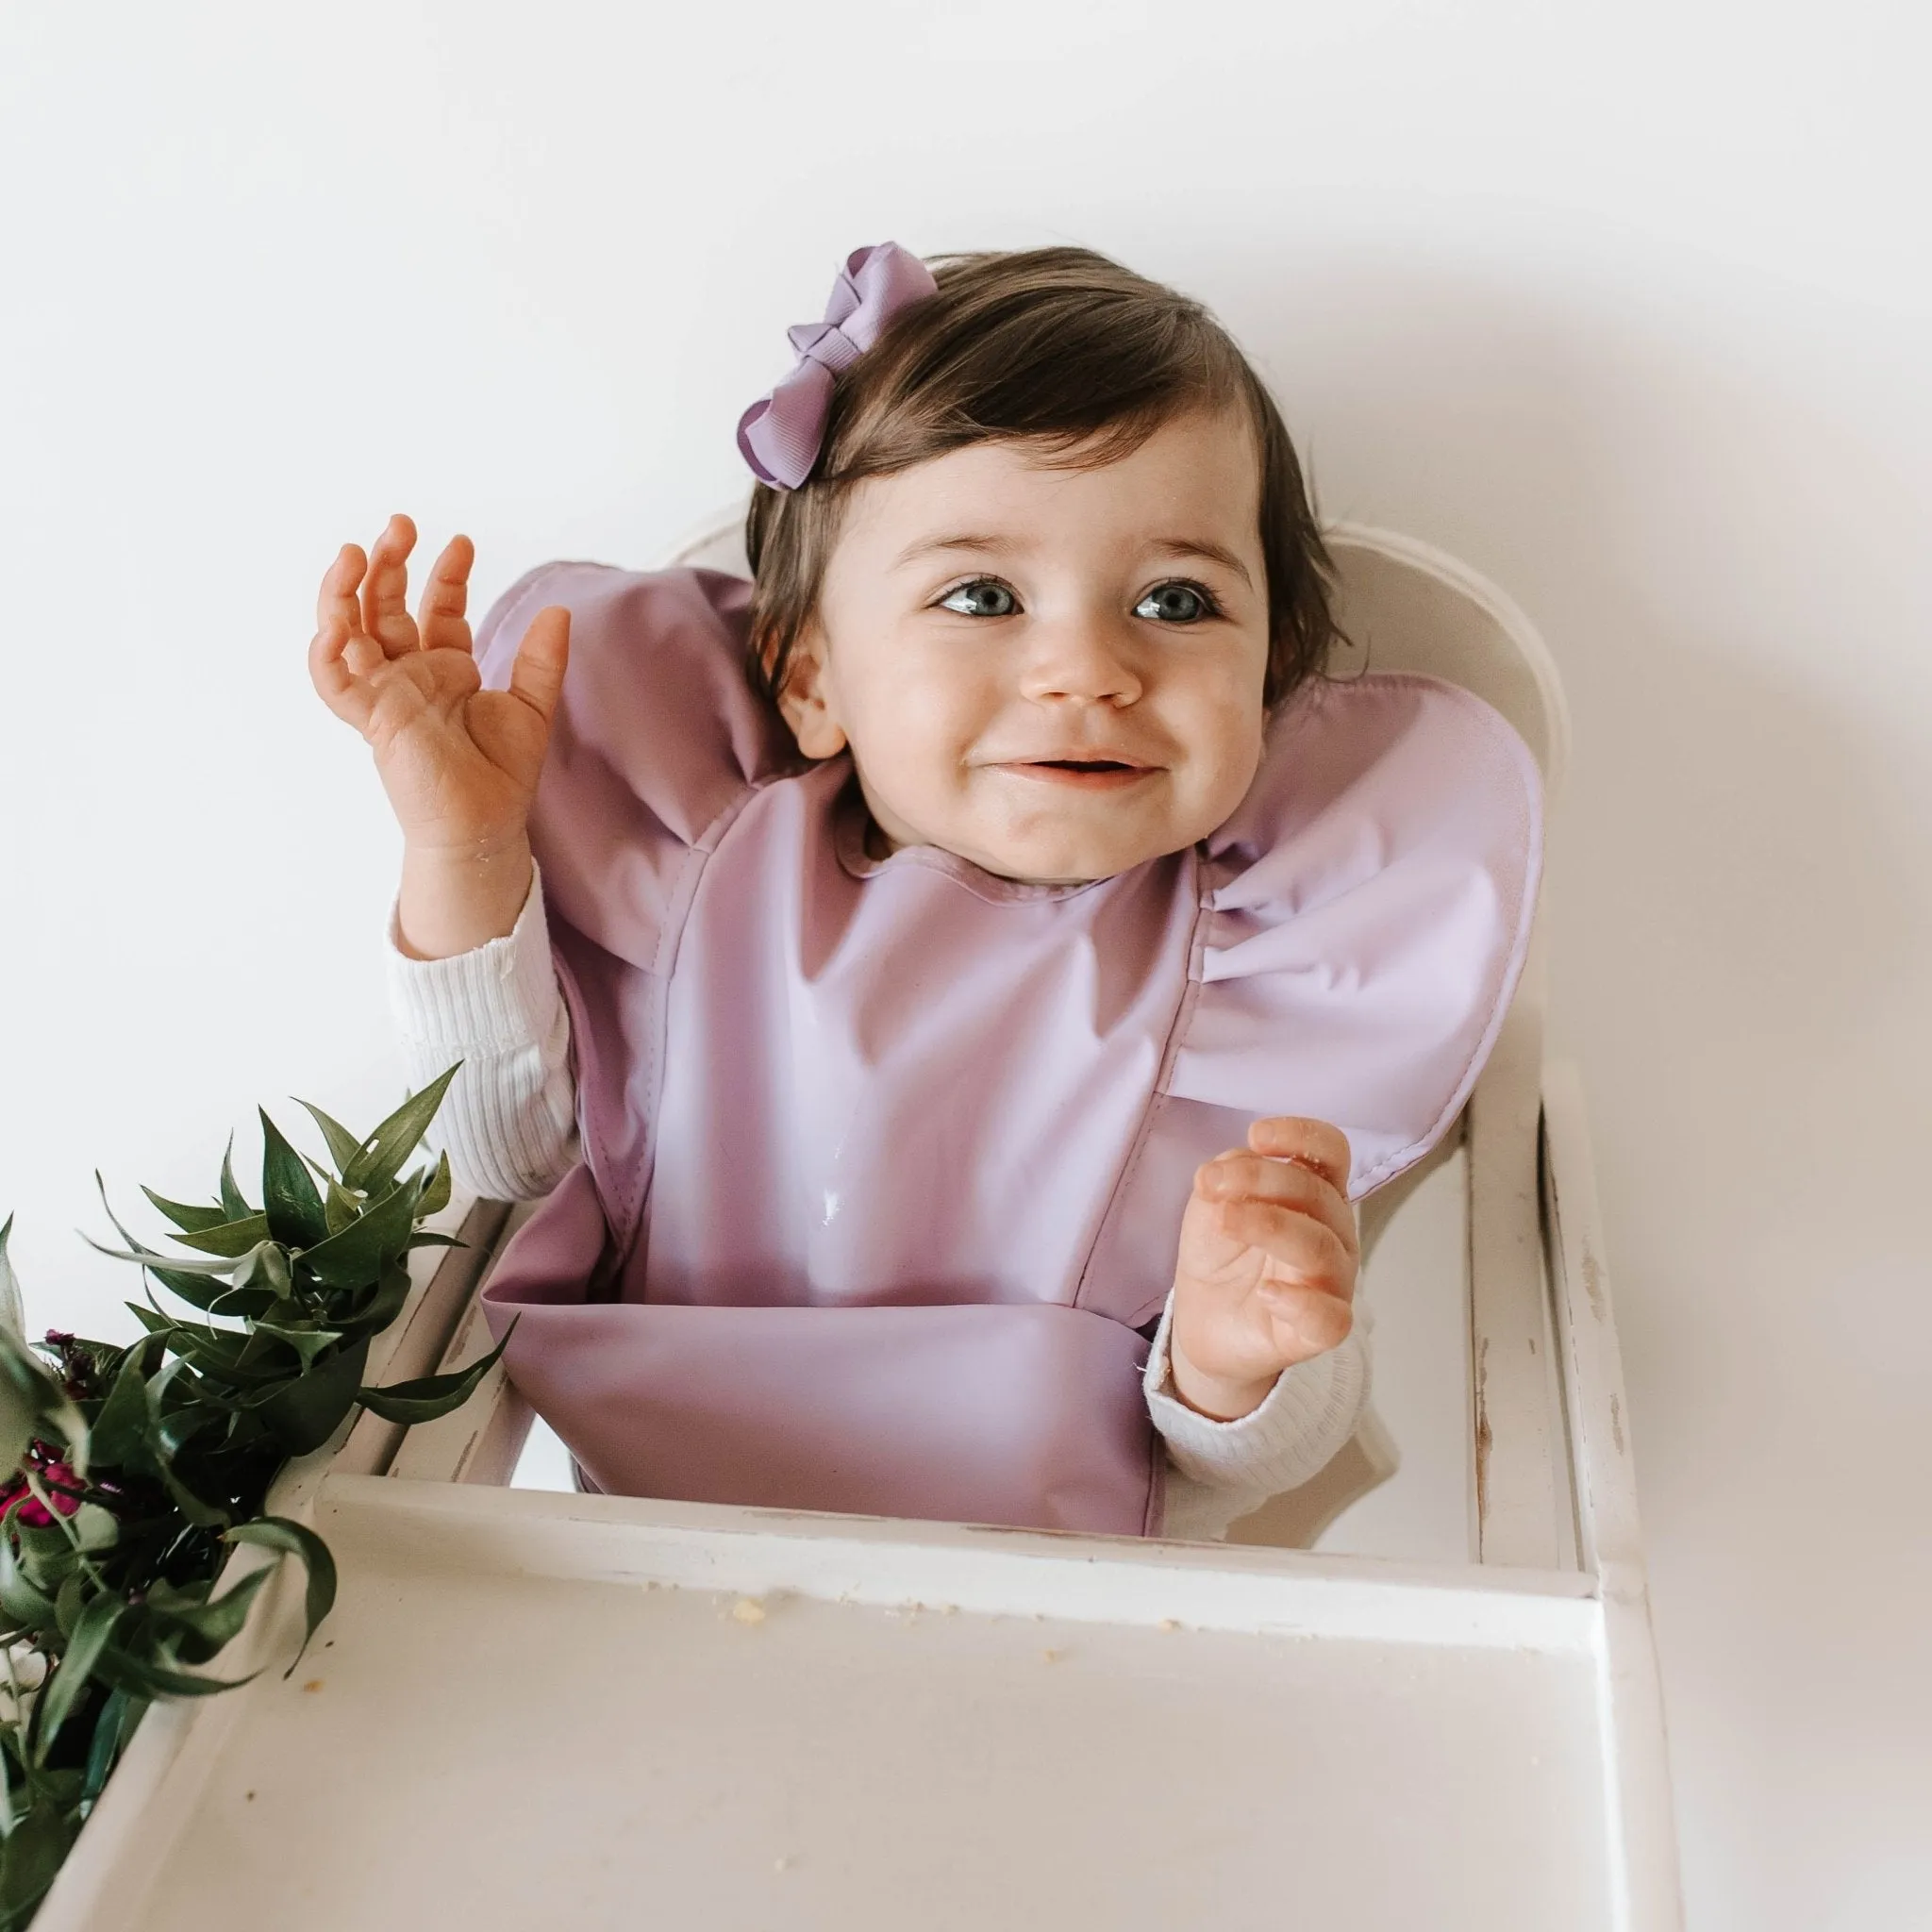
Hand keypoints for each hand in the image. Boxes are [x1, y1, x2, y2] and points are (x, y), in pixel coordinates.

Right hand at [308, 513, 569, 859]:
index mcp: (445, 669)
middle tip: (403, 524)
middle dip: (391, 563)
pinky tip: (337, 624)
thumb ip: (541, 660)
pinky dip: (328, 653)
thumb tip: (558, 611)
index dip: (446, 574)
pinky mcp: (371, 719)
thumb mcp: (531, 707)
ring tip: (356, 551)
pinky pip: (334, 682)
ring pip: (348, 631)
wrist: (486, 826)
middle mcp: (409, 676)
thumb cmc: (502, 774)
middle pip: (386, 607)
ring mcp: (385, 694)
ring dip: (346, 591)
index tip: (462, 543)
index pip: (436, 609)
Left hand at [1168, 1118, 1358, 1420]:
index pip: (1331, 1153)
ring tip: (1225, 1221)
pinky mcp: (1318, 1330)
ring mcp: (1331, 1282)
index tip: (1257, 1135)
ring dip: (1269, 1226)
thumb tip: (1230, 1166)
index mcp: (1315, 1194)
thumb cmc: (1222, 1256)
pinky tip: (1267, 1292)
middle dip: (1263, 1179)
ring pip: (1320, 1247)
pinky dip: (1299, 1302)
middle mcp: (1333, 1233)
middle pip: (1319, 1195)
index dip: (1302, 1136)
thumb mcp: (1213, 1204)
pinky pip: (1328, 1318)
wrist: (1204, 1323)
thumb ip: (1228, 1177)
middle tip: (1212, 1182)